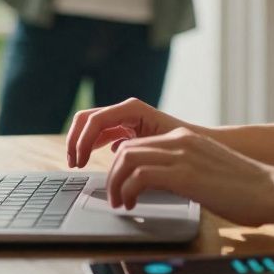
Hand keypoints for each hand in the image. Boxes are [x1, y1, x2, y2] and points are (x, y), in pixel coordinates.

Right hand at [67, 97, 188, 168]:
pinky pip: (100, 134)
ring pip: (91, 126)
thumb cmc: (184, 145)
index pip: (96, 120)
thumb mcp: (159, 145)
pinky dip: (91, 145)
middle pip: (87, 118)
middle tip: (73, 163)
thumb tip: (117, 155)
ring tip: (78, 163)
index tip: (79, 162)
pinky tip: (91, 159)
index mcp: (132, 109)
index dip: (82, 141)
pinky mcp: (126, 129)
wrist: (201, 143)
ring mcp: (124, 119)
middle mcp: (126, 110)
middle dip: (75, 139)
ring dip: (80, 143)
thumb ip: (138, 148)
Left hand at [105, 127, 273, 227]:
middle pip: (127, 149)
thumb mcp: (207, 172)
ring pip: (127, 159)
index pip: (138, 144)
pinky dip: (128, 190)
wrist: (271, 190)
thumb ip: (184, 172)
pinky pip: (140, 176)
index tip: (119, 185)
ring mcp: (182, 156)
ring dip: (116, 183)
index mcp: (185, 140)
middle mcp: (180, 142)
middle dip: (112, 175)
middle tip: (114, 198)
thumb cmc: (245, 190)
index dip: (121, 166)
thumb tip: (163, 187)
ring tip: (120, 203)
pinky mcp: (185, 174)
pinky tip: (132, 205)